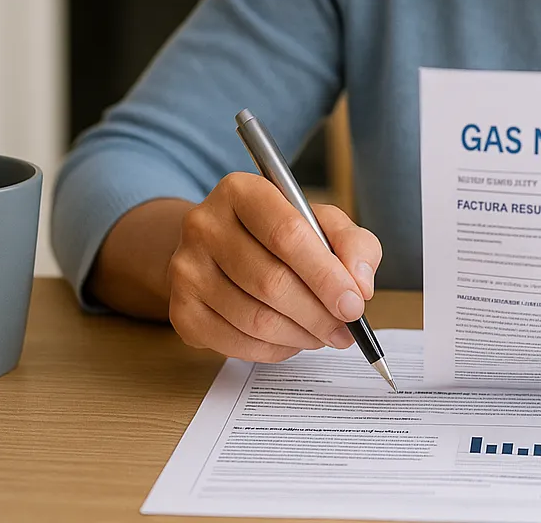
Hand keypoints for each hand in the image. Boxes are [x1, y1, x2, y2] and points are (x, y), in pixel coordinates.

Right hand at [166, 171, 381, 362]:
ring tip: (323, 334)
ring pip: (255, 319)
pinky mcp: (180, 310)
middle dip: (318, 314)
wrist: (218, 249)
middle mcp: (203, 225)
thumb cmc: (278, 234)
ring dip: (300, 336)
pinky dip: (274, 350)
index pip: (287, 234)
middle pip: (271, 282)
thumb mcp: (321, 223)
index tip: (355, 303)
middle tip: (345, 330)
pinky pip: (236, 343)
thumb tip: (360, 285)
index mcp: (240, 190)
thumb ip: (353, 245)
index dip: (326, 275)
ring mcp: (185, 269)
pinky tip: (292, 340)